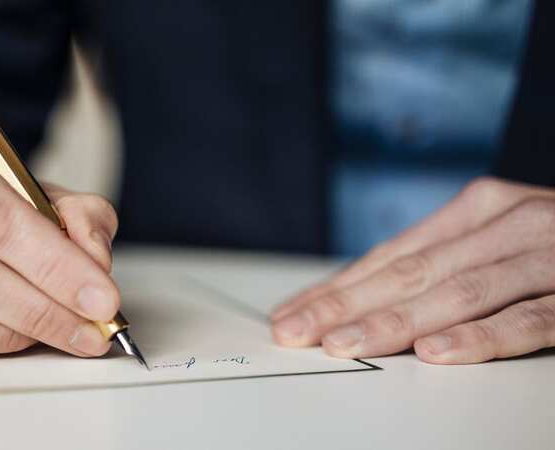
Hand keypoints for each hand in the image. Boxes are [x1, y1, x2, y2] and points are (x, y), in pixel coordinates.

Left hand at [271, 177, 554, 363]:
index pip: (389, 256)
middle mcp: (506, 224)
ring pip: (457, 292)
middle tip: (296, 332)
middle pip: (409, 272)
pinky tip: (438, 354)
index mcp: (477, 210)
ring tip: (344, 345)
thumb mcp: (496, 239)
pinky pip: (530, 317)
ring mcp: (546, 256)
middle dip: (344, 305)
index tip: (292, 313)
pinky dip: (483, 336)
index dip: (336, 287)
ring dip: (394, 322)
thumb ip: (442, 263)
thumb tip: (365, 299)